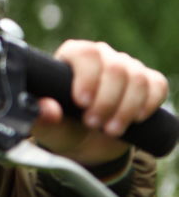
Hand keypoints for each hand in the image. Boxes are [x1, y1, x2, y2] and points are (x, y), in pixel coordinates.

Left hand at [32, 40, 168, 164]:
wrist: (87, 143)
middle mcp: (101, 55)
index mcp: (72, 55)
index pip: (86, 53)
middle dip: (107, 102)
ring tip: (110, 130)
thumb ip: (41, 118)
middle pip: (115, 68)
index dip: (87, 78)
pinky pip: (157, 85)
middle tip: (93, 124)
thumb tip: (48, 109)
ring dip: (126, 109)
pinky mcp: (147, 82)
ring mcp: (126, 67)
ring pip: (137, 79)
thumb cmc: (63, 128)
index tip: (81, 103)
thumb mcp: (48, 127)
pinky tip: (135, 120)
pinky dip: (148, 105)